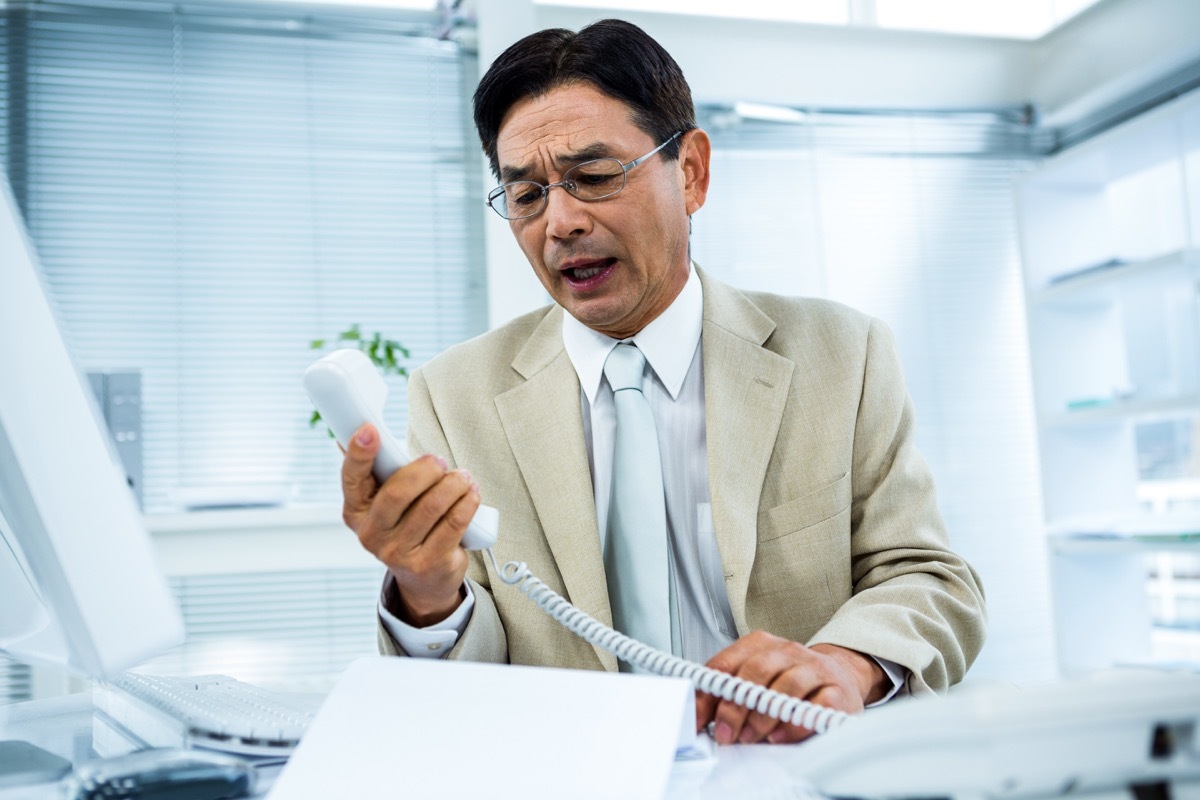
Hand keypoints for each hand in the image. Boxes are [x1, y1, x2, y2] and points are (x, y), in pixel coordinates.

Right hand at [341, 423, 479, 626]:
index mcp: (356, 511)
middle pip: (398, 492)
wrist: (424, 578)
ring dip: (454, 484)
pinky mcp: (429, 563)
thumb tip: (365, 431)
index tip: (370, 430)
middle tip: (440, 461)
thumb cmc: (406, 525)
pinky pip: (454, 523)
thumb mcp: (388, 501)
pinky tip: (471, 493)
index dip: (358, 453)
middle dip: (426, 470)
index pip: (352, 478)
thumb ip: (380, 471)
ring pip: (432, 506)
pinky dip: (467, 502)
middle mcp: (372, 534)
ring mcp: (399, 553)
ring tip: (463, 477)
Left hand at [695, 631, 886, 744]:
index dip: (709, 695)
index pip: (726, 663)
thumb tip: (697, 716)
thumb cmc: (788, 679)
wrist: (838, 675)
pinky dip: (795, 725)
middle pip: (755, 672)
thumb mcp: (753, 679)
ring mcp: (814, 668)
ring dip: (763, 718)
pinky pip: (816, 706)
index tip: (699, 721)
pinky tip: (781, 736)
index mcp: (760, 644)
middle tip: (726, 734)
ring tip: (750, 737)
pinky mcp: (837, 690)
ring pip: (786, 687)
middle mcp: (787, 651)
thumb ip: (726, 692)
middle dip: (735, 708)